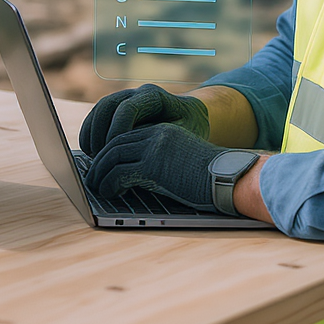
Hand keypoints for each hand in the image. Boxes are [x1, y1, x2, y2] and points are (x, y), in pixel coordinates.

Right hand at [79, 83, 208, 156]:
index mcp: (152, 96)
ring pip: (99, 109)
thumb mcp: (183, 133)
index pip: (127, 108)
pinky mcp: (117, 108)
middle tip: (99, 156)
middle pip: (107, 105)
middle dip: (99, 132)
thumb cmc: (191, 127)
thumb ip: (160, 138)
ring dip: (91, 132)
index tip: (114, 151)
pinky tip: (90, 150)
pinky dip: (90, 131)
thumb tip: (138, 151)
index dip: (117, 129)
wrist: (192, 116)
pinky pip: (97, 116)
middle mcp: (135, 93)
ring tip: (93, 156)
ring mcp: (124, 98)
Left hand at [84, 123, 246, 212]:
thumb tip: (132, 178)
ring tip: (94, 187)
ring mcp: (155, 147)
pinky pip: (121, 172)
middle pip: (115, 144)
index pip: (126, 136)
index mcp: (162, 131)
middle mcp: (156, 134)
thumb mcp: (179, 163)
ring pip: (113, 156)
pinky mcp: (154, 164)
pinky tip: (108, 192)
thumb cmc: (209, 179)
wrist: (232, 179)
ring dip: (100, 173)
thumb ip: (158, 162)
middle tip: (90, 177)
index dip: (109, 151)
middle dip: (99, 161)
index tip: (100, 164)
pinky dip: (109, 182)